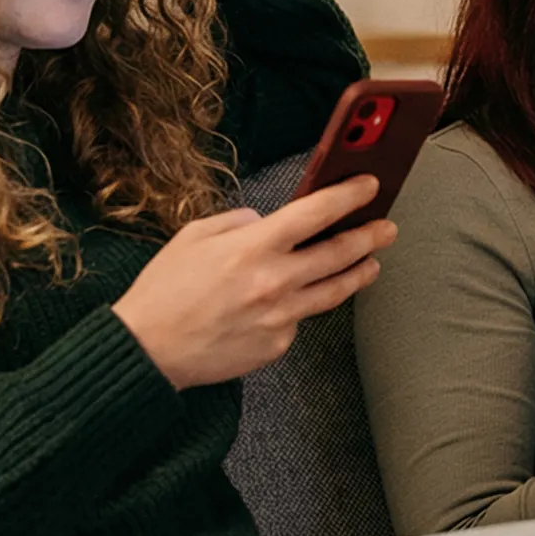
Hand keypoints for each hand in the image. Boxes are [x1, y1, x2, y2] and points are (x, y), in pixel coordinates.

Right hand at [111, 177, 397, 389]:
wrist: (147, 349)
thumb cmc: (164, 291)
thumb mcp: (193, 237)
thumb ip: (237, 222)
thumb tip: (265, 221)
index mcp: (252, 247)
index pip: (315, 213)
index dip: (348, 196)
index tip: (369, 186)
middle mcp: (273, 281)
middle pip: (338, 253)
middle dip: (369, 236)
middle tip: (387, 228)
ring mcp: (279, 317)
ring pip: (333, 291)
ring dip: (358, 274)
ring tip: (371, 263)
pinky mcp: (277, 345)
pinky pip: (299, 320)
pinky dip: (302, 307)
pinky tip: (299, 300)